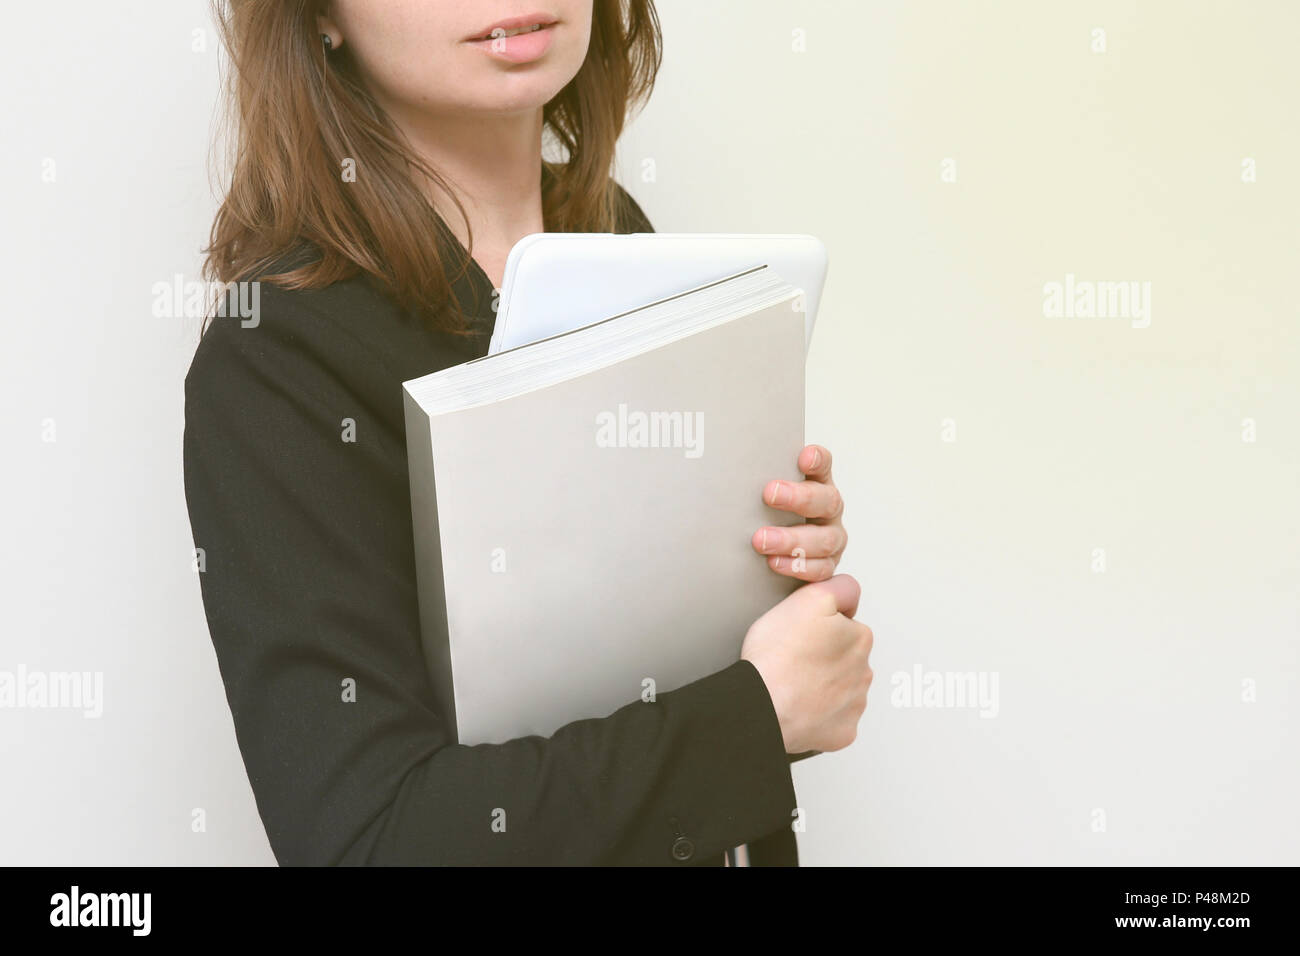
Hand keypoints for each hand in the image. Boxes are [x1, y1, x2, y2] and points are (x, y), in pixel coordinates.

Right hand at [741, 574, 872, 753]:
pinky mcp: (842, 732)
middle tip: (793, 659)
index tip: (802, 633)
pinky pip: (832, 720)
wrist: (761, 704)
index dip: (819, 625)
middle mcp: (864, 672)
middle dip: (823, 657)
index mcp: (860, 638)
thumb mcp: (810, 597)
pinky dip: (817, 715)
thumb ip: (839, 588)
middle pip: (843, 657)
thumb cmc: (777, 655)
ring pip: (839, 688)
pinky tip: (798, 707)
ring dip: (821, 686)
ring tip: (792, 684)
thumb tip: (849, 593)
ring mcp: (854, 705)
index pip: (844, 623)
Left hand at [752, 444, 846, 581]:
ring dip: (791, 540)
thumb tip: (724, 466)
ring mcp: (831, 539)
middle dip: (798, 497)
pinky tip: (774, 563)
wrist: (766, 559)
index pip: (822, 466)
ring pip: (824, 539)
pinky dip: (797, 567)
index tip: (803, 457)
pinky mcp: (826, 566)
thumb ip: (754, 483)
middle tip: (769, 494)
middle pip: (826, 500)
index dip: (817, 460)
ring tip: (761, 540)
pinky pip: (820, 569)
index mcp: (816, 485)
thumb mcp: (760, 498)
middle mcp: (828, 511)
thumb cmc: (763, 518)